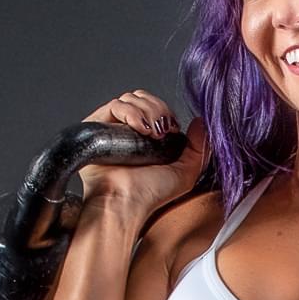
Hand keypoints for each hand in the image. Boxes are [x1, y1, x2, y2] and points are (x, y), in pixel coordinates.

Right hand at [75, 90, 206, 221]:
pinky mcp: (96, 126)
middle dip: (157, 108)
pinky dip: (130, 112)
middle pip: (143, 98)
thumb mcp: (185, 173)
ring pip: (131, 98)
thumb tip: (202, 122)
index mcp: (147, 139)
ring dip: (146, 111)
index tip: (171, 129)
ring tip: (149, 133)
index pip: (155, 107)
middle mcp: (128, 131)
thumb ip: (199, 148)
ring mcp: (112, 127)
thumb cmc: (149, 194)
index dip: (165, 111)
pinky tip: (138, 129)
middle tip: (161, 131)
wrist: (125, 201)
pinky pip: (115, 105)